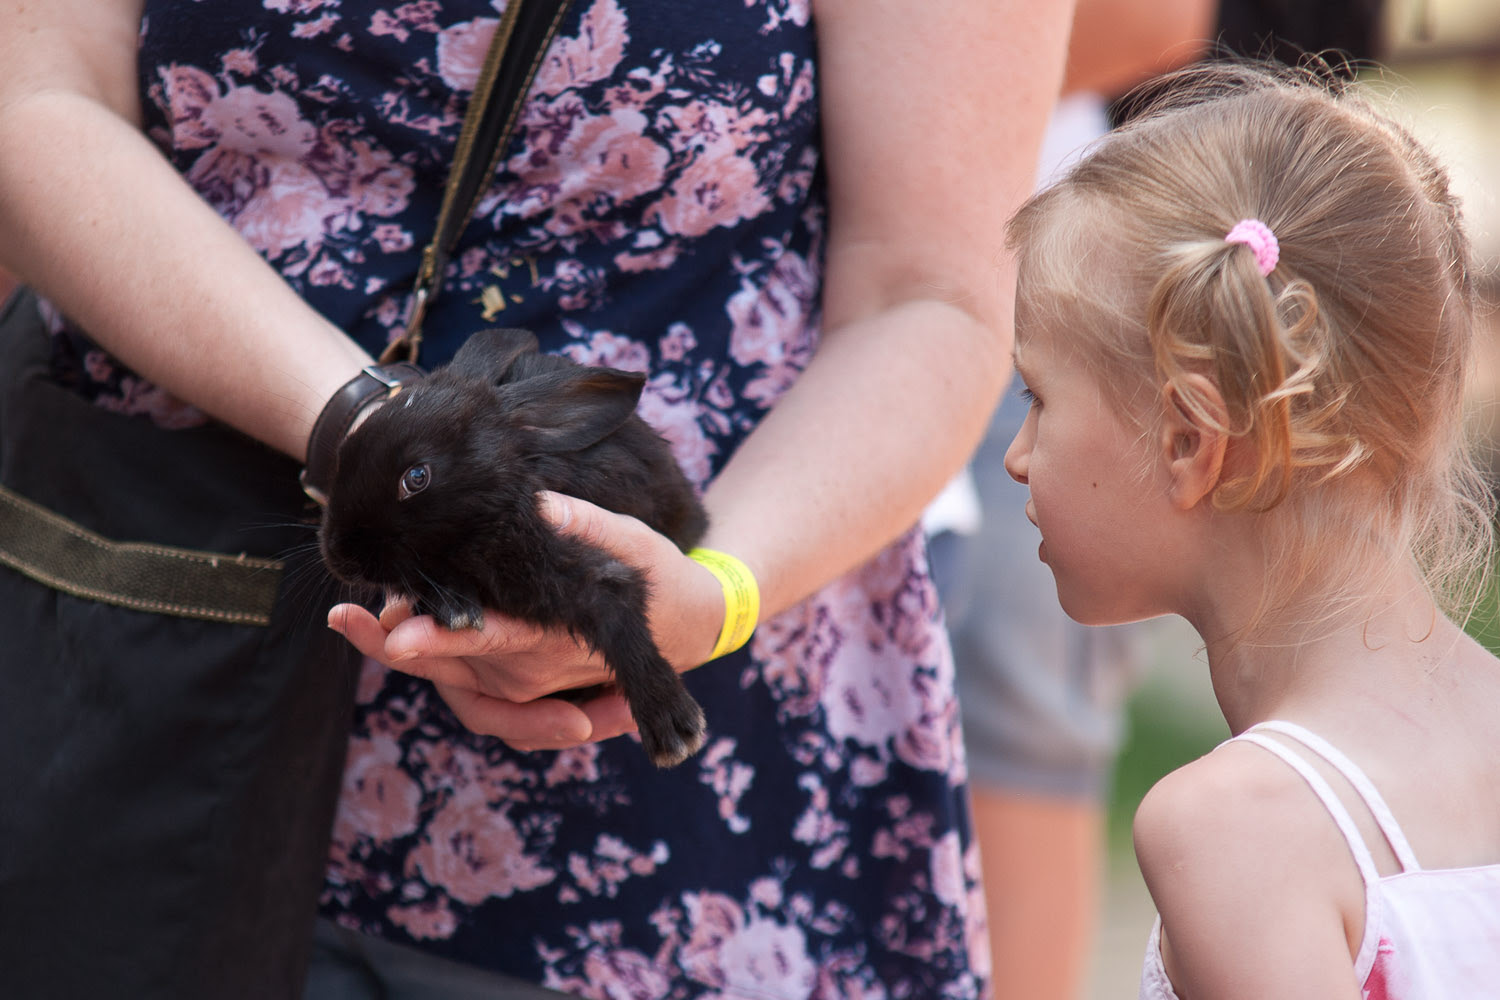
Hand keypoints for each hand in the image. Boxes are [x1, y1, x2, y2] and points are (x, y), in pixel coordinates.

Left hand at [328, 491, 725, 750]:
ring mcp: (525, 686)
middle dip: (398, 644)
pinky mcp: (517, 687)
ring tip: (353, 620)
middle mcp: (536, 670)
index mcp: (559, 636)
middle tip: (347, 619)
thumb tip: (541, 504)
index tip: (394, 632)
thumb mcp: (633, 542)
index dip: (441, 637)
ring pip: (450, 680)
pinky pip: (463, 691)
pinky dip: (428, 667)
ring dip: (404, 651)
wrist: (685, 631)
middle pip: (453, 665)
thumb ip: (587, 525)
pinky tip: (388, 632)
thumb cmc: (658, 581)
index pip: (492, 636)